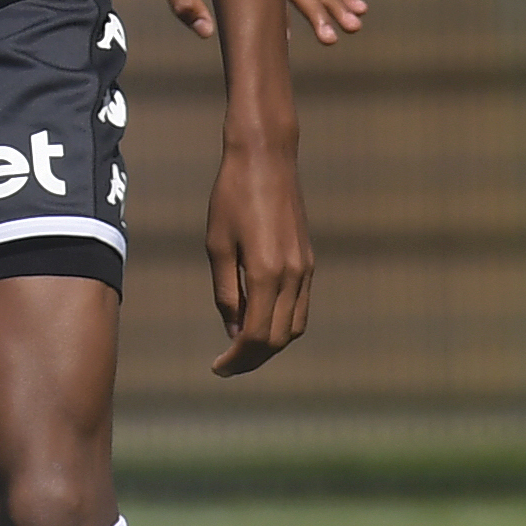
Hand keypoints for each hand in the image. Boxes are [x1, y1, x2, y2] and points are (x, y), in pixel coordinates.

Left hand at [205, 134, 313, 375]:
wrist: (266, 159)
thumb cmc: (232, 197)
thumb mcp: (217, 245)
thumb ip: (225, 292)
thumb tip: (233, 330)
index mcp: (266, 273)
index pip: (255, 335)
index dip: (237, 358)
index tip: (218, 367)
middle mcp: (292, 275)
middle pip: (278, 338)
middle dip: (252, 358)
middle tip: (227, 365)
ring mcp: (305, 269)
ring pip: (294, 326)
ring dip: (270, 345)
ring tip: (242, 349)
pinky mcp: (309, 261)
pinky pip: (301, 306)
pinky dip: (283, 324)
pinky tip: (260, 322)